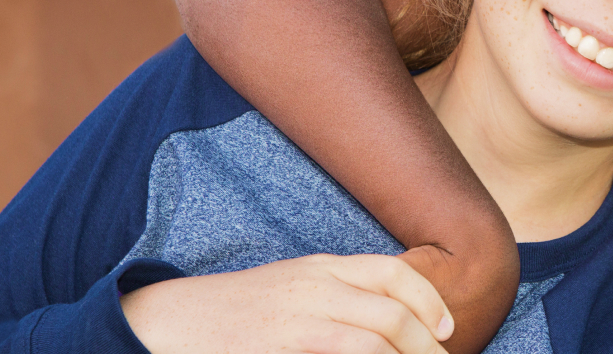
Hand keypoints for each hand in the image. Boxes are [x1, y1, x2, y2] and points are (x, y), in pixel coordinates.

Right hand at [121, 253, 454, 353]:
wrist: (165, 321)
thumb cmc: (233, 317)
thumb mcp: (291, 294)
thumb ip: (335, 301)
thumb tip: (384, 330)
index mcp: (321, 267)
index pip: (394, 271)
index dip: (430, 300)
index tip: (448, 329)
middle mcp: (316, 283)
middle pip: (395, 309)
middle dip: (428, 344)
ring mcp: (299, 313)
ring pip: (378, 336)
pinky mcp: (282, 342)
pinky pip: (347, 352)